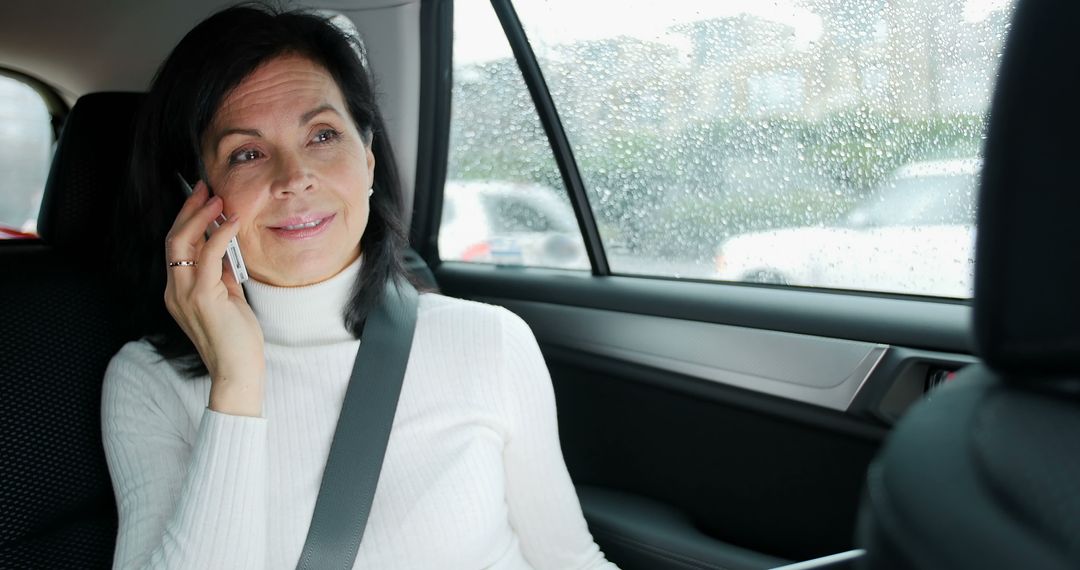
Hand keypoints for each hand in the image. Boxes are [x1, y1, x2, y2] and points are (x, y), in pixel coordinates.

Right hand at [164, 181, 265, 416]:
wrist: (237, 371)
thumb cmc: (236, 340)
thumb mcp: (227, 300)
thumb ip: (222, 276)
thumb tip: (227, 249)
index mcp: (178, 291)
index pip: (176, 246)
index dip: (188, 219)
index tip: (203, 199)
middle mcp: (174, 290)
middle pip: (173, 238)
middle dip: (190, 210)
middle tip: (207, 189)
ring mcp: (184, 294)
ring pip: (182, 242)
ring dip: (202, 216)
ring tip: (219, 199)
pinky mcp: (202, 297)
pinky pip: (208, 257)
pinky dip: (220, 235)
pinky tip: (233, 222)